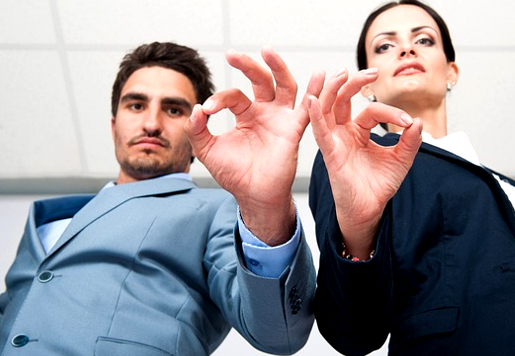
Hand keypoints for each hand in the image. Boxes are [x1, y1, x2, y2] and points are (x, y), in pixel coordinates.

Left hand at [184, 47, 324, 244]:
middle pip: (261, 79)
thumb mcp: (207, 150)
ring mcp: (281, 119)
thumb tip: (195, 108)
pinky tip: (320, 76)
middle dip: (247, 65)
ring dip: (278, 67)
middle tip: (231, 54)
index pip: (234, 96)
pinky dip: (316, 93)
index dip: (220, 99)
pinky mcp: (294, 131)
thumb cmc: (234, 175)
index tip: (207, 110)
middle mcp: (265, 112)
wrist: (253, 197)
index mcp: (246, 113)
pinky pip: (308, 109)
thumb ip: (196, 130)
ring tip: (267, 51)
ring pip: (285, 85)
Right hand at [307, 68, 421, 258]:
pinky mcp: (330, 154)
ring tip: (340, 74)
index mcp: (358, 132)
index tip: (408, 123)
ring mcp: (334, 142)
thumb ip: (410, 141)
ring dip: (331, 90)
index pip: (371, 111)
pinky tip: (314, 100)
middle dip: (353, 83)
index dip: (391, 113)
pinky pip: (320, 132)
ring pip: (327, 109)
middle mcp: (343, 134)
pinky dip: (315, 115)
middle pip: (342, 100)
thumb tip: (418, 121)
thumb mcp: (401, 160)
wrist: (370, 211)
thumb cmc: (379, 186)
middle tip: (370, 72)